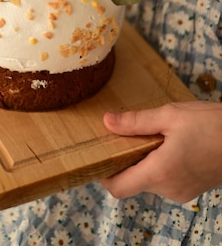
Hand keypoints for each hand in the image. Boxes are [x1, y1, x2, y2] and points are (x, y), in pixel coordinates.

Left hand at [100, 101, 221, 202]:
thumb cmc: (211, 125)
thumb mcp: (170, 116)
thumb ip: (136, 121)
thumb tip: (107, 122)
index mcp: (159, 172)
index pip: (118, 188)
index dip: (103, 175)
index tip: (98, 156)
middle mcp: (168, 189)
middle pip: (132, 182)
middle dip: (124, 161)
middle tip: (124, 134)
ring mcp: (181, 192)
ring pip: (148, 180)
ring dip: (143, 161)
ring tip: (151, 134)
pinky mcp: (190, 189)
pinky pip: (164, 180)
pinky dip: (158, 164)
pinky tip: (167, 143)